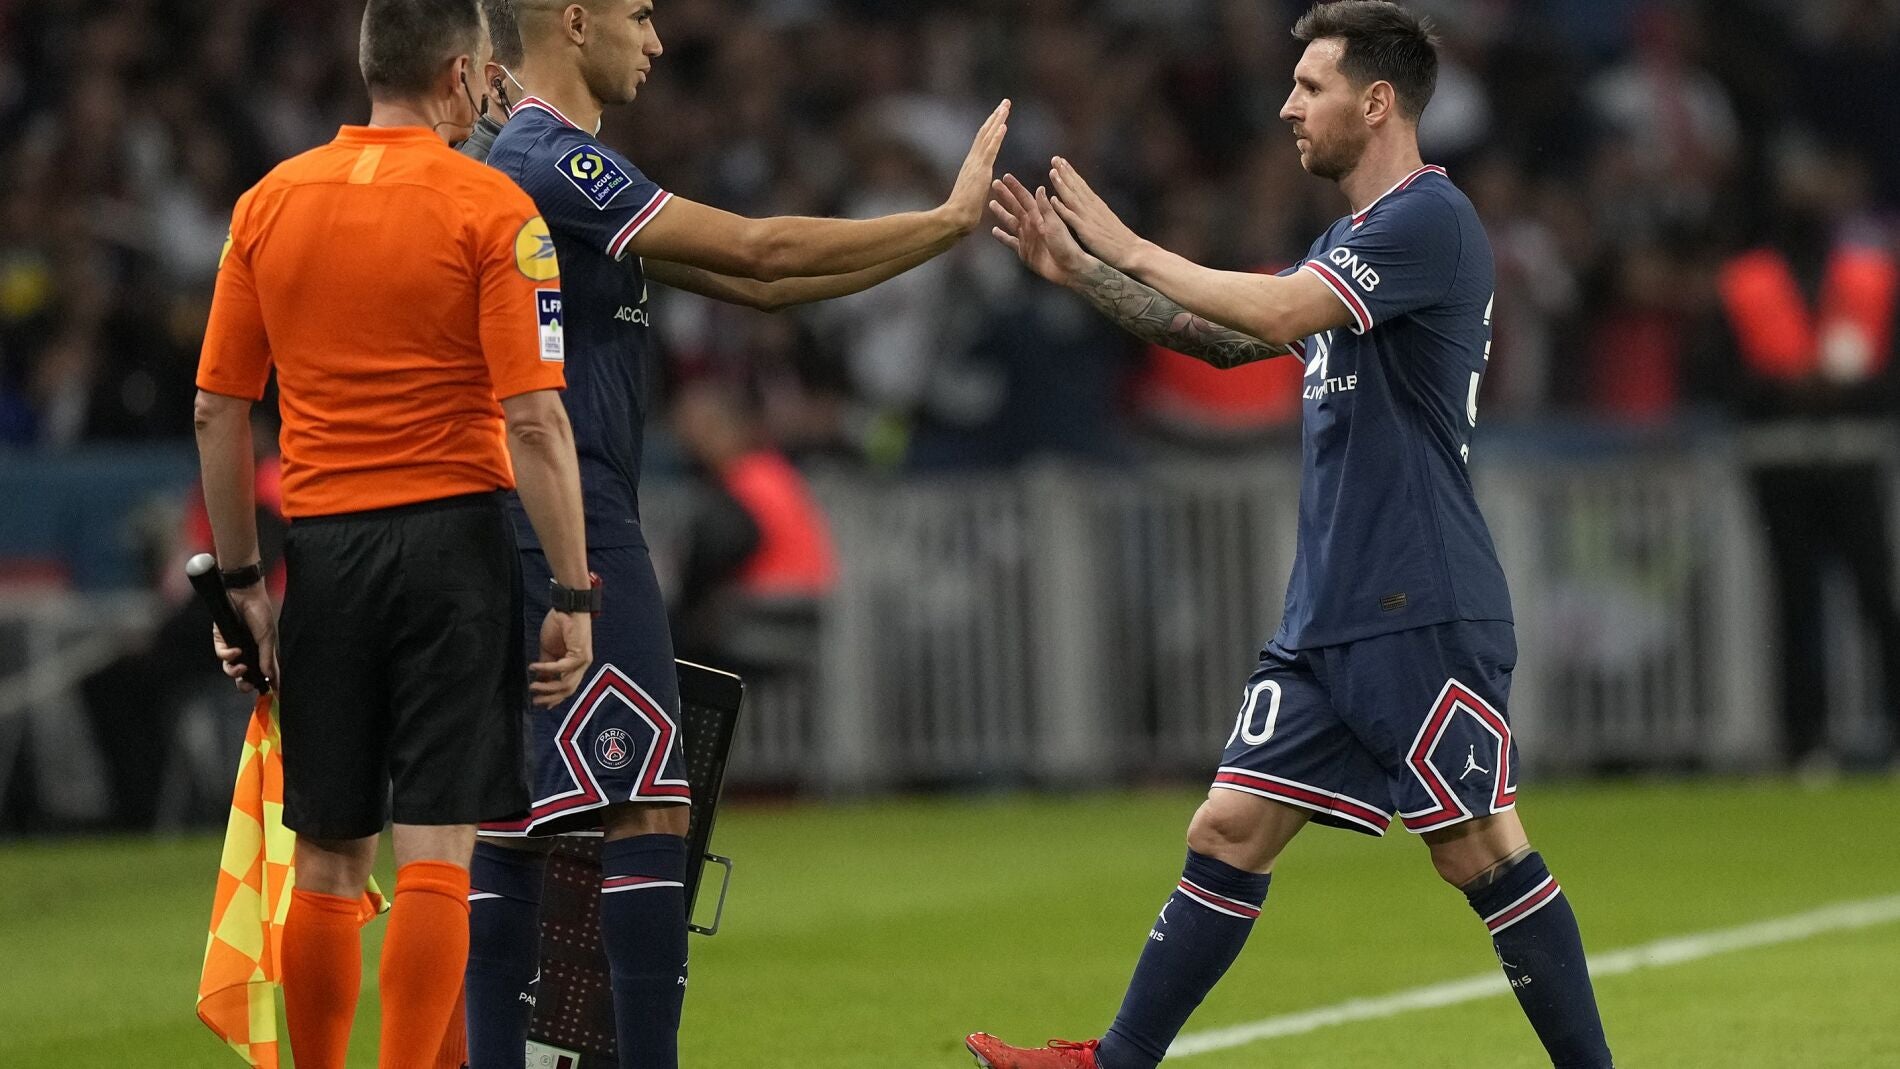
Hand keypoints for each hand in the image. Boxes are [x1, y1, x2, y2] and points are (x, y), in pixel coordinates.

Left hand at [211, 586, 278, 693]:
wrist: (243, 594)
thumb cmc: (260, 613)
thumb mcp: (267, 637)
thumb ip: (267, 657)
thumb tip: (270, 676)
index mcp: (262, 652)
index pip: (265, 673)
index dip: (269, 684)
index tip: (274, 695)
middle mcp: (248, 652)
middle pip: (245, 677)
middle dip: (246, 684)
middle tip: (249, 685)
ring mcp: (234, 647)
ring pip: (231, 669)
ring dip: (236, 672)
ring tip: (242, 667)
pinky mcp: (222, 640)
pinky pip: (223, 655)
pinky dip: (228, 656)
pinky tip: (236, 651)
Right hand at [529, 609, 592, 707]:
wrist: (567, 608)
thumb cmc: (558, 627)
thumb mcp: (548, 651)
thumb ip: (546, 668)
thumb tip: (539, 682)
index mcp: (574, 666)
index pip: (567, 688)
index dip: (554, 698)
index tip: (540, 705)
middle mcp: (581, 666)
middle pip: (567, 690)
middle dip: (550, 697)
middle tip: (534, 699)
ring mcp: (583, 661)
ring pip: (566, 684)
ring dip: (547, 687)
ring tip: (532, 686)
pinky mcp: (581, 654)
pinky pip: (562, 667)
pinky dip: (546, 669)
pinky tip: (534, 667)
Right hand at [941, 99, 1011, 233]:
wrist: (955, 219)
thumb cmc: (961, 214)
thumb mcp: (972, 196)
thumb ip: (976, 187)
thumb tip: (980, 185)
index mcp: (972, 166)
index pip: (983, 142)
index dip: (991, 127)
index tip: (1000, 116)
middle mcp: (972, 160)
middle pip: (985, 133)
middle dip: (996, 116)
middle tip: (1005, 102)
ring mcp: (976, 164)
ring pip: (987, 136)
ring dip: (998, 120)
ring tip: (1006, 106)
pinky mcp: (981, 171)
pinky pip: (990, 150)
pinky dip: (996, 136)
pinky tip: (1003, 125)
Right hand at [989, 173, 1098, 286]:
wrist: (1067, 268)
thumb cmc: (1064, 244)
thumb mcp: (1055, 224)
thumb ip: (1045, 208)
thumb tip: (1039, 188)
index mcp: (1039, 217)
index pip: (1025, 198)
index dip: (1016, 188)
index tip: (1006, 177)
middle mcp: (1031, 225)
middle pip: (1015, 207)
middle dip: (1006, 196)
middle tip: (995, 184)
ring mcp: (1026, 237)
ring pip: (1010, 222)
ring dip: (1001, 213)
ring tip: (992, 203)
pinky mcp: (1023, 251)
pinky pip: (1010, 241)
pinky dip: (1002, 237)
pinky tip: (995, 230)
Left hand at [1047, 156, 1142, 268]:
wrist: (1132, 252)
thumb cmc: (1120, 241)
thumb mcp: (1107, 221)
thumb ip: (1097, 214)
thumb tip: (1089, 207)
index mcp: (1098, 205)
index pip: (1082, 185)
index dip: (1071, 173)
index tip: (1062, 162)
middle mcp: (1093, 208)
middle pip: (1077, 187)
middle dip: (1065, 172)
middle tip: (1055, 158)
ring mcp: (1089, 218)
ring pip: (1073, 198)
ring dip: (1062, 184)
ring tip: (1052, 172)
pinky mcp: (1087, 231)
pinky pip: (1072, 218)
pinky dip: (1062, 208)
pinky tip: (1053, 200)